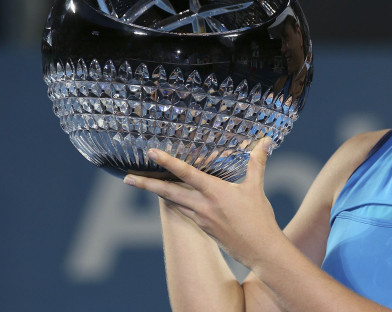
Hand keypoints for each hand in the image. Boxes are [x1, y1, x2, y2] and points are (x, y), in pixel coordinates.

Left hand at [124, 138, 280, 267]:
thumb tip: (266, 141)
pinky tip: (174, 198)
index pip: (186, 173)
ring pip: (174, 202)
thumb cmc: (259, 219)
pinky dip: (176, 202)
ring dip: (159, 193)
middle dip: (146, 184)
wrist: (260, 251)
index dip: (167, 161)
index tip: (150, 152)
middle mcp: (203, 206)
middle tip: (126, 178)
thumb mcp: (257, 189)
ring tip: (143, 184)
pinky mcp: (203, 229)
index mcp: (215, 193)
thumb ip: (257, 163)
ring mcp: (201, 219)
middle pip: (168, 192)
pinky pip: (185, 212)